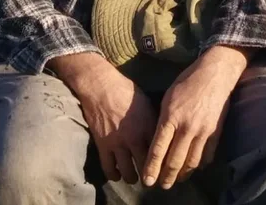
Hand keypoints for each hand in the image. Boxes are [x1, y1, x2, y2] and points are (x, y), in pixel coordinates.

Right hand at [51, 53, 157, 183]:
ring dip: (132, 178)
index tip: (166, 170)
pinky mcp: (103, 146)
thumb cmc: (126, 91)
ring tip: (134, 178)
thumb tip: (163, 134)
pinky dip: (113, 175)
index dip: (164, 164)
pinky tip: (117, 174)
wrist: (100, 87)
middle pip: (146, 166)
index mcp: (148, 127)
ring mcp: (117, 144)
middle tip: (151, 179)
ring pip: (128, 172)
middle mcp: (134, 138)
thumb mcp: (146, 104)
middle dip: (150, 176)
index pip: (160, 152)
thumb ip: (154, 122)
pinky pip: (108, 168)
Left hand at [143, 46, 252, 188]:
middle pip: (174, 160)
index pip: (158, 150)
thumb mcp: (168, 98)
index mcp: (170, 117)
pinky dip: (200, 163)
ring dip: (183, 174)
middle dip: (167, 177)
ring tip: (177, 180)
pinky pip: (207, 154)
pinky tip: (194, 167)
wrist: (215, 74)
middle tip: (161, 186)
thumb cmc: (187, 82)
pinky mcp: (216, 132)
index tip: (148, 181)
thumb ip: (163, 120)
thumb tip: (159, 140)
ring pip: (191, 161)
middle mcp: (186, 127)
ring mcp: (203, 131)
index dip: (151, 168)